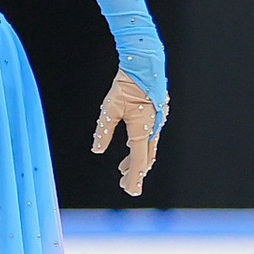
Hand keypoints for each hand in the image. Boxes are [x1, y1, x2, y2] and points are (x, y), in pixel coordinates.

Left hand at [92, 72, 160, 196]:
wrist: (144, 63)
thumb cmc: (127, 84)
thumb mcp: (110, 108)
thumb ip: (103, 131)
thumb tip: (96, 149)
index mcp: (143, 128)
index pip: (139, 161)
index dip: (134, 178)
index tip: (130, 191)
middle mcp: (153, 127)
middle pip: (145, 158)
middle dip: (135, 173)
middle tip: (125, 186)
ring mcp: (156, 121)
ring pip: (147, 148)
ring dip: (135, 161)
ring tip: (122, 171)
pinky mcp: (155, 115)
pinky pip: (148, 138)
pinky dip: (139, 148)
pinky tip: (131, 149)